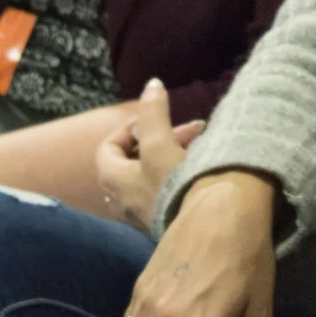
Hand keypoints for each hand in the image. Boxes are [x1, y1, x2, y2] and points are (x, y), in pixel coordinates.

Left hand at [94, 77, 204, 232]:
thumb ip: (153, 114)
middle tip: (190, 130)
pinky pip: (167, 193)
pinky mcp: (167, 224)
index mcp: (115, 182)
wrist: (207, 232)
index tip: (156, 118)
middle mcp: (124, 202)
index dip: (129, 128)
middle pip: (132, 162)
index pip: (108, 148)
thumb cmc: (176, 186)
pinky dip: (180, 176)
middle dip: (159, 139)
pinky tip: (203, 170)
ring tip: (200, 146)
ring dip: (172, 157)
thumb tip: (151, 84)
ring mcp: (145, 216)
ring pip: (152, 177)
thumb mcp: (161, 144)